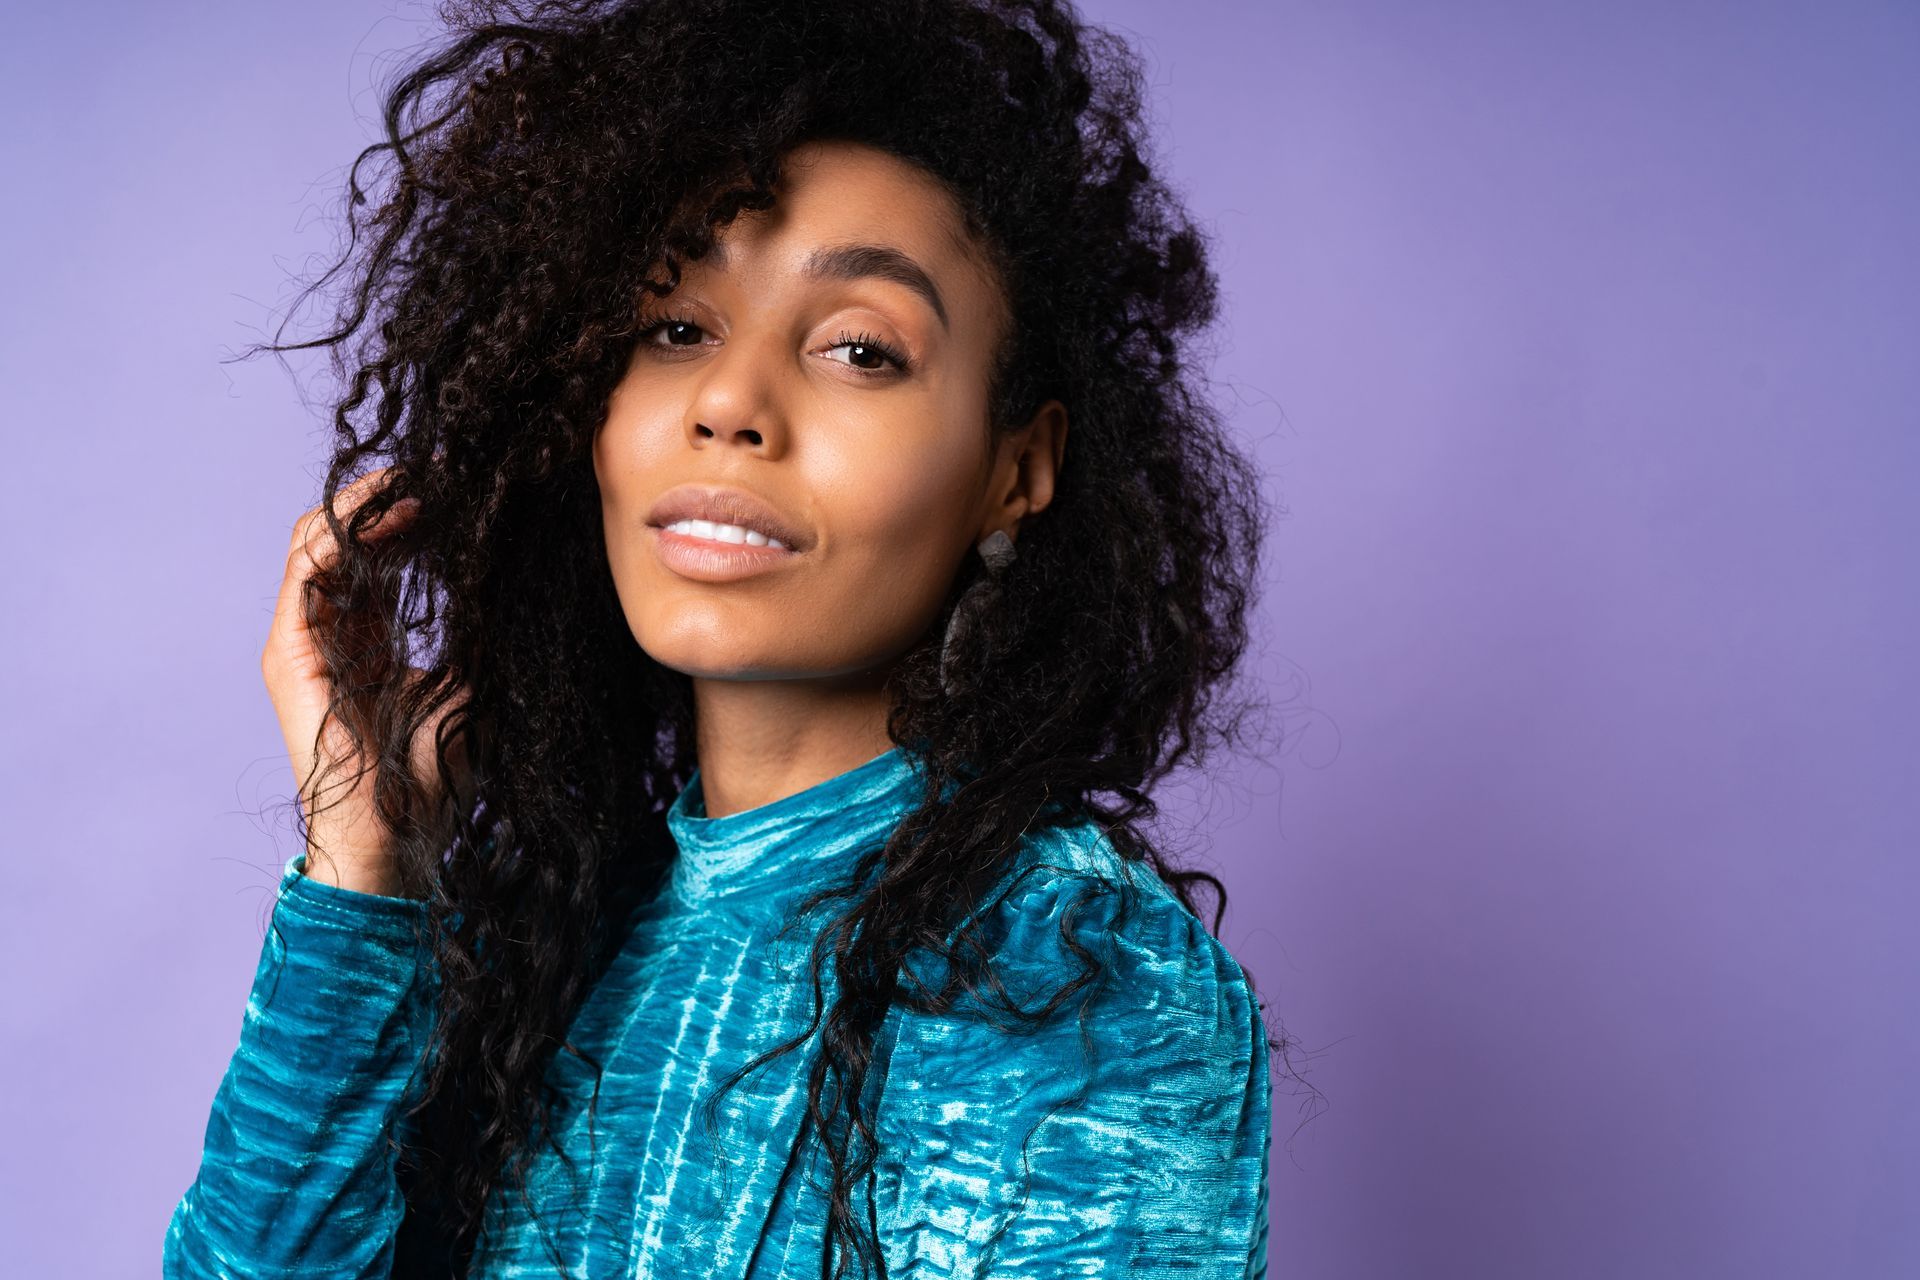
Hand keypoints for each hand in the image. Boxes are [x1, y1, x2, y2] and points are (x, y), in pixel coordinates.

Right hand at [262, 466, 468, 896]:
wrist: (400, 834)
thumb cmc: (434, 777)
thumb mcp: (468, 686)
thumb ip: (475, 635)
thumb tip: (511, 584)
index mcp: (364, 641)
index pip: (373, 560)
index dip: (402, 520)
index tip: (447, 494)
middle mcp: (328, 636)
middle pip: (340, 542)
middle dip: (380, 503)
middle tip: (430, 477)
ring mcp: (303, 643)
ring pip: (316, 546)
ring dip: (361, 509)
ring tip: (411, 489)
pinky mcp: (290, 654)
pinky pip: (306, 573)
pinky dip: (341, 536)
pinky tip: (385, 516)